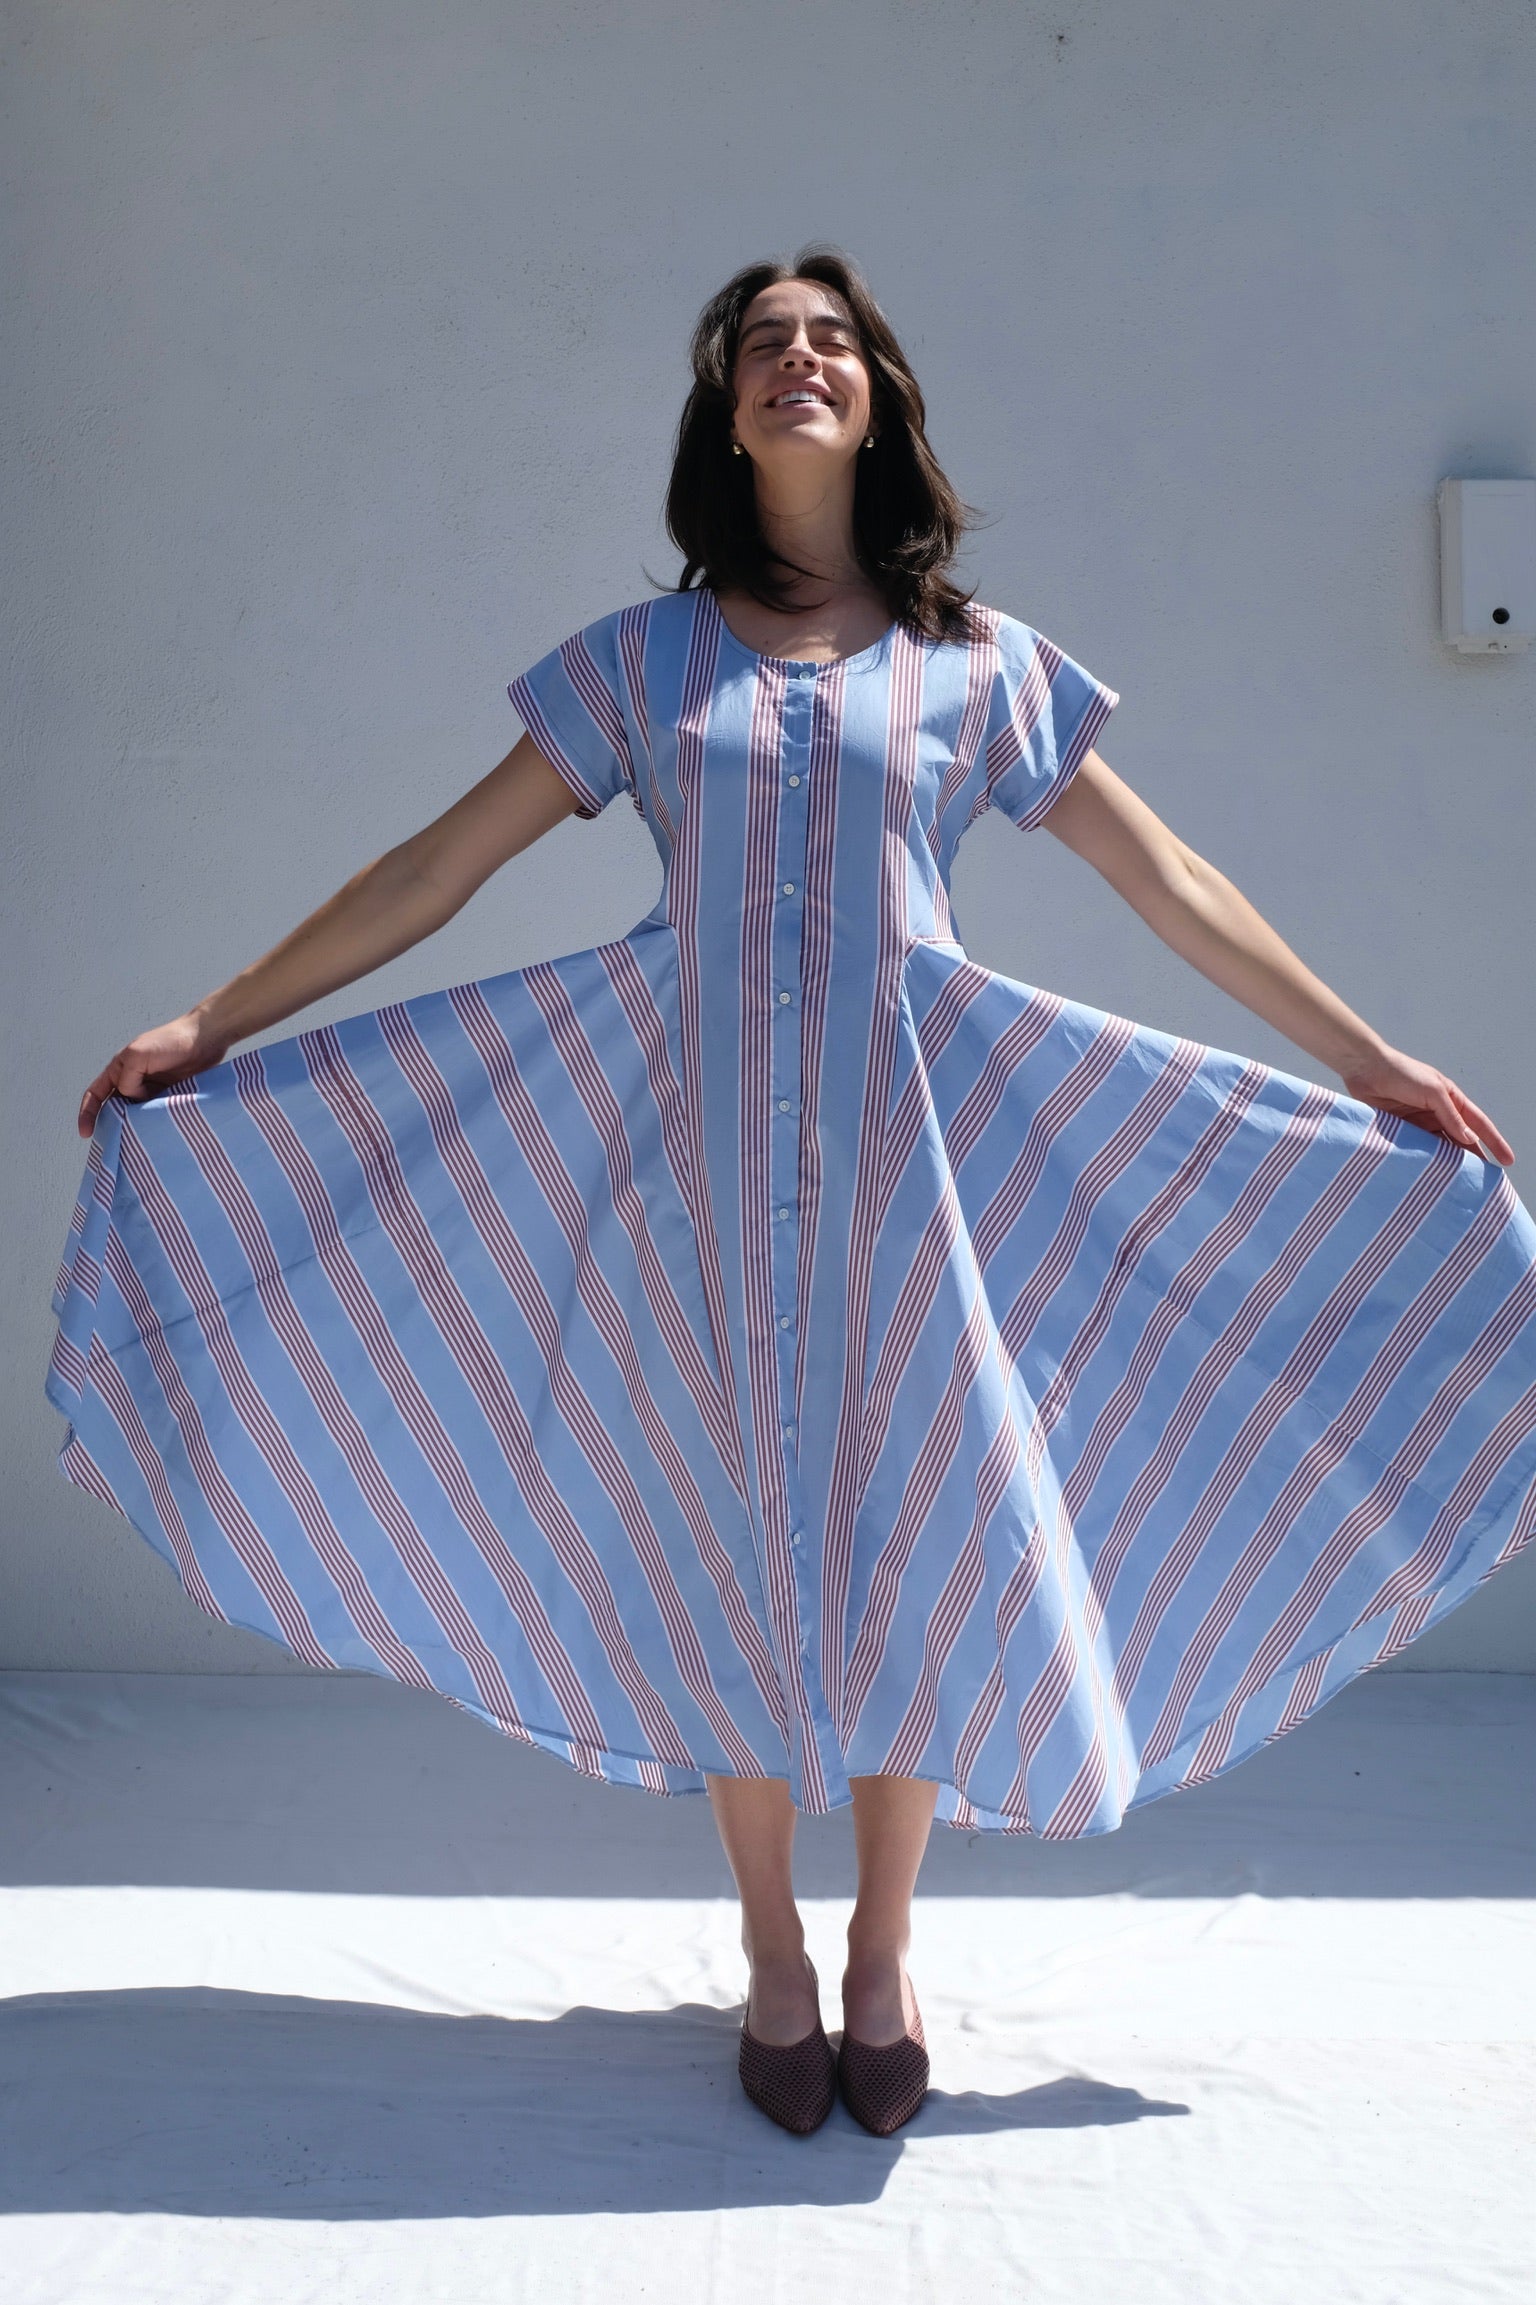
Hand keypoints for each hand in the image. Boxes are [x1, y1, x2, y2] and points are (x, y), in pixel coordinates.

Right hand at [77, 1011, 229, 1139]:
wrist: (206, 1038)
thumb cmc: (171, 1040)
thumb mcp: (138, 1054)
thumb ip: (127, 1078)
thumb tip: (130, 1098)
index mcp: (120, 1070)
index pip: (96, 1094)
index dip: (87, 1114)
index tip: (85, 1134)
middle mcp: (134, 1082)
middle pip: (115, 1109)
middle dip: (112, 1126)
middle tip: (115, 1144)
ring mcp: (153, 1092)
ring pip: (137, 1116)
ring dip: (136, 1128)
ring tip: (137, 1143)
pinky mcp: (170, 1098)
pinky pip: (158, 1116)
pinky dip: (156, 1126)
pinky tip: (158, 1135)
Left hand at [1339, 1044, 1512, 1166]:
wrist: (1365, 1069)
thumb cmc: (1402, 1073)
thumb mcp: (1432, 1091)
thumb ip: (1451, 1116)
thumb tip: (1470, 1139)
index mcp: (1452, 1100)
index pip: (1479, 1125)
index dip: (1495, 1142)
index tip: (1508, 1161)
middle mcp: (1439, 1114)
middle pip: (1461, 1141)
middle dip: (1473, 1160)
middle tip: (1482, 1183)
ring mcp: (1420, 1124)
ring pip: (1440, 1149)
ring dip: (1448, 1164)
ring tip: (1457, 1185)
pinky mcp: (1401, 1131)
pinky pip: (1418, 1150)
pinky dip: (1425, 1162)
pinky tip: (1430, 1176)